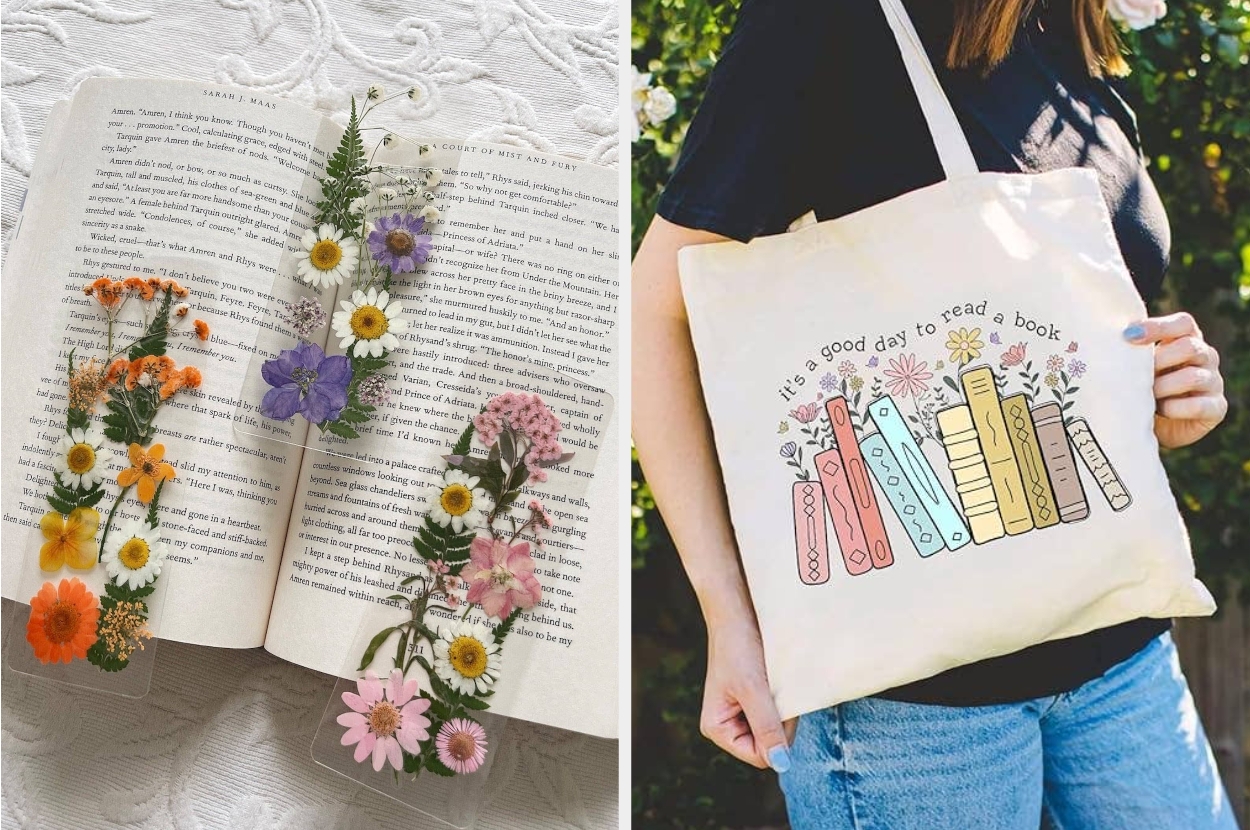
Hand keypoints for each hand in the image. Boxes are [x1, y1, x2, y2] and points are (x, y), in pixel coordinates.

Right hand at [700, 619, 792, 771]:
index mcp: (716, 729)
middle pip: (768, 744)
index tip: (776, 704)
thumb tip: (781, 764)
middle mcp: (726, 725)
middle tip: (774, 689)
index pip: (759, 756)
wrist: (737, 613)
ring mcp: (740, 713)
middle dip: (780, 721)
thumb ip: (767, 728)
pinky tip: (775, 679)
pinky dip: (782, 699)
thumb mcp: (754, 690)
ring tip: (773, 681)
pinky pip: (775, 712)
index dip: (776, 737)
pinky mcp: (753, 699)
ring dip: (782, 708)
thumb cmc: (738, 647)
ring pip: (775, 728)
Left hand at [1124, 312, 1227, 448]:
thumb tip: (1109, 341)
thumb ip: (1131, 353)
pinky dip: (1174, 409)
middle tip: (1137, 375)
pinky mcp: (1217, 408)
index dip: (1158, 327)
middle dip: (1159, 361)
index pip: (1183, 323)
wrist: (1152, 426)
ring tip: (1146, 396)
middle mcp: (1206, 357)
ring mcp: (1214, 381)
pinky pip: (1198, 405)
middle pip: (1190, 347)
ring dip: (1163, 387)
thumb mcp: (1136, 368)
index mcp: (1186, 339)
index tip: (1128, 336)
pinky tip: (1161, 411)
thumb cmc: (1140, 389)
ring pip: (1193, 377)